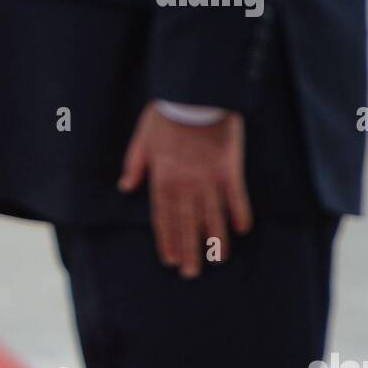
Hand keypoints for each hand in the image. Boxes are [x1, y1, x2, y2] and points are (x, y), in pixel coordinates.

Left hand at [117, 101, 252, 277]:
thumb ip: (134, 165)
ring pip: (212, 216)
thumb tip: (124, 187)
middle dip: (188, 250)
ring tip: (218, 260)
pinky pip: (236, 197)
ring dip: (215, 240)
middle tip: (190, 273)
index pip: (163, 217)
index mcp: (163, 178)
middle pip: (187, 223)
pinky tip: (242, 230)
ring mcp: (208, 179)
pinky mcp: (229, 169)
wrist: (193, 94)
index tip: (169, 260)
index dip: (167, 240)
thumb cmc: (166, 114)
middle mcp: (185, 184)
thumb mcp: (142, 138)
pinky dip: (240, 213)